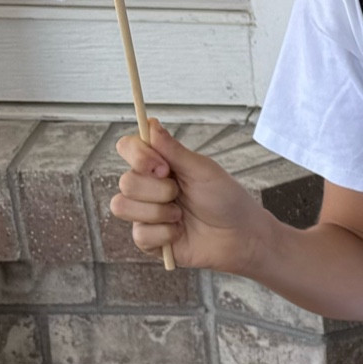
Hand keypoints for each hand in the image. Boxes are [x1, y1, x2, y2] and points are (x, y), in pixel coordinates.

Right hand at [112, 123, 264, 270]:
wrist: (240, 235)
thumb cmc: (225, 199)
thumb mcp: (202, 170)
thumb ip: (173, 150)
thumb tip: (150, 123)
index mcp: (159, 164)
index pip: (127, 148)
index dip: (138, 156)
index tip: (164, 167)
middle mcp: (148, 187)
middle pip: (126, 181)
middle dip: (158, 190)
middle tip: (181, 194)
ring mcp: (145, 213)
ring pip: (122, 207)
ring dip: (158, 212)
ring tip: (181, 216)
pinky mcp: (148, 239)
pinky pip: (139, 234)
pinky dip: (165, 233)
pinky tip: (180, 232)